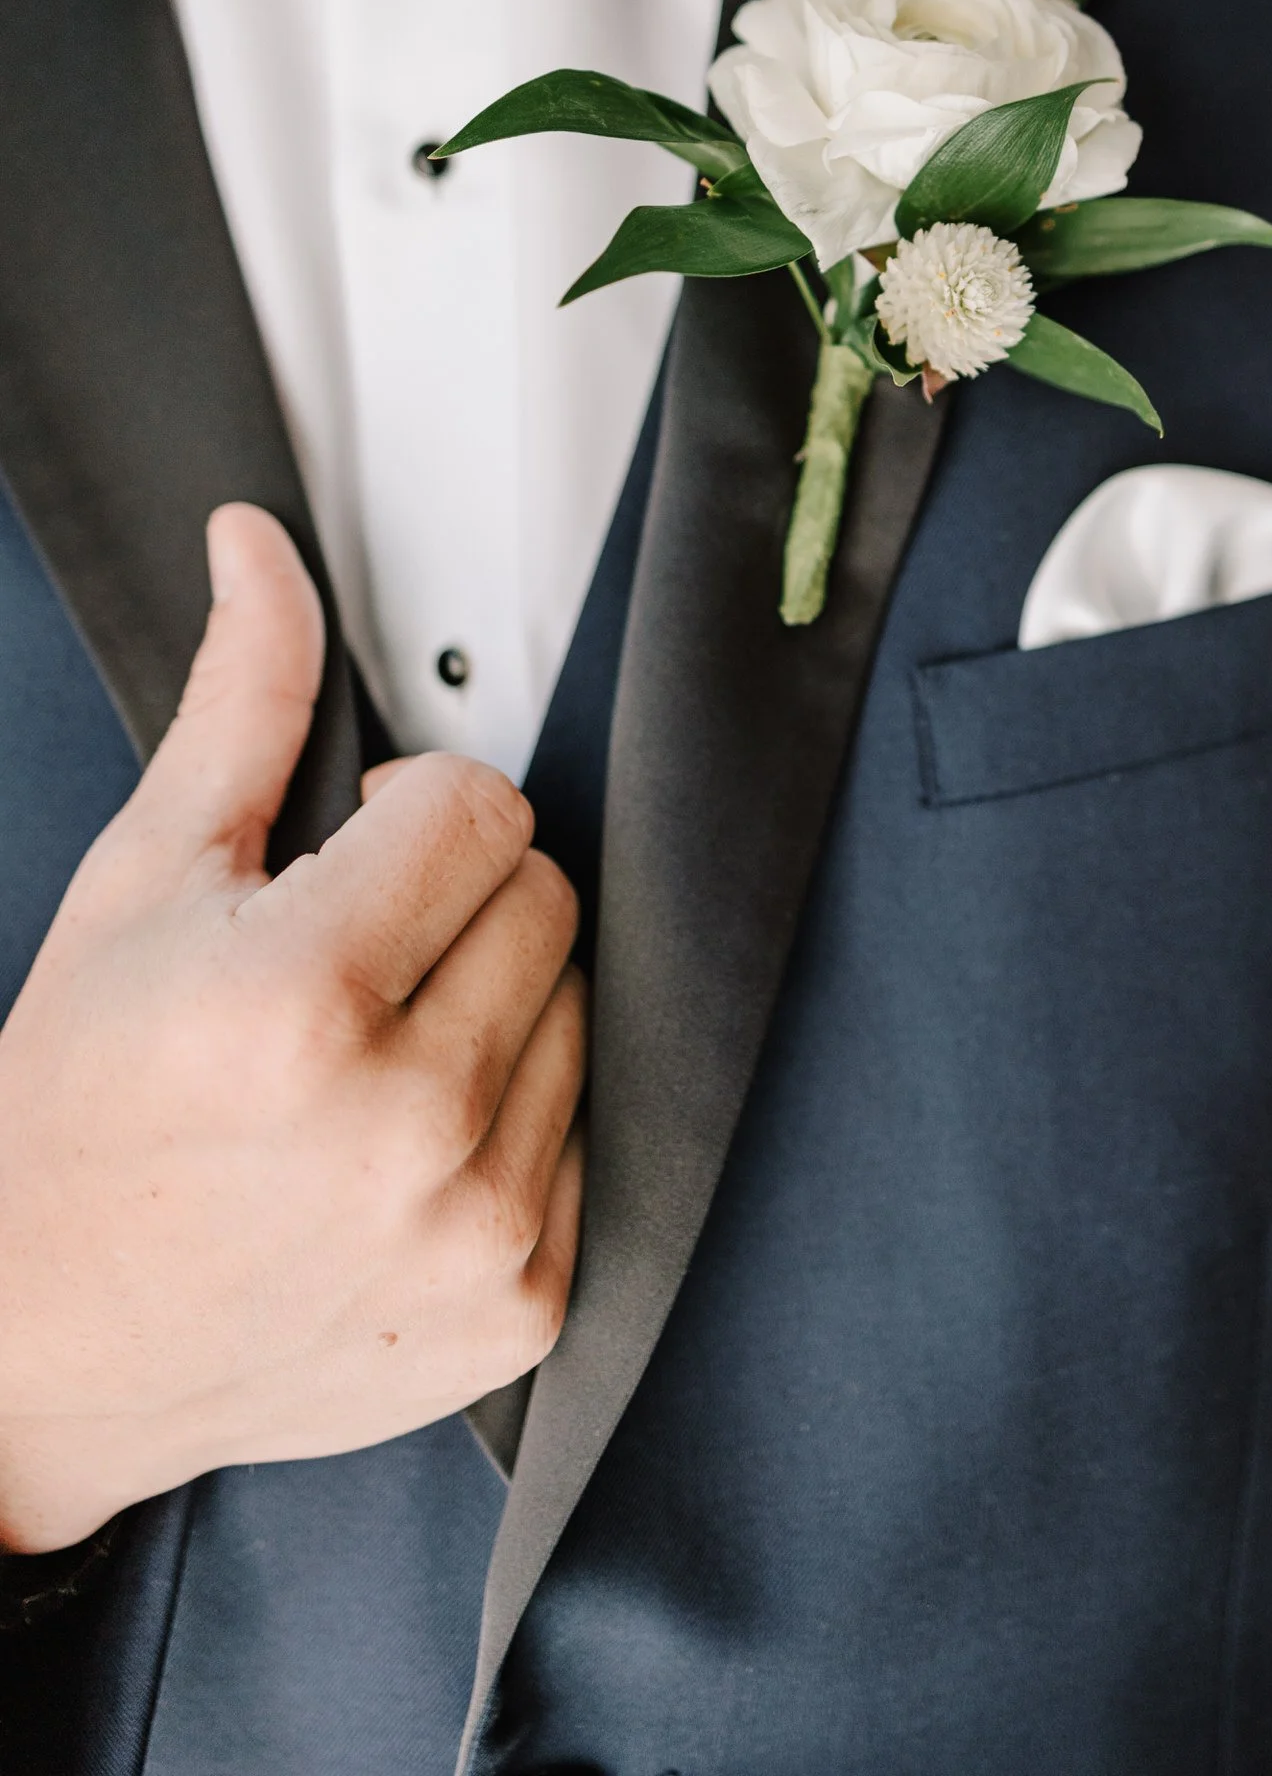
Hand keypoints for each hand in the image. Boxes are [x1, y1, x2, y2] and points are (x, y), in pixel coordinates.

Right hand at [0, 505, 582, 1552]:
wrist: (46, 1347)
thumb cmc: (80, 1116)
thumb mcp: (140, 884)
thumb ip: (243, 703)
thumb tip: (262, 547)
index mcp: (299, 1001)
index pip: (481, 805)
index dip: (408, 810)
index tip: (348, 855)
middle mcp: (403, 1126)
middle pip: (546, 895)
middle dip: (458, 896)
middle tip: (351, 957)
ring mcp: (474, 1229)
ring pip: (580, 1003)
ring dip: (496, 1001)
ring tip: (372, 1053)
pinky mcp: (521, 1305)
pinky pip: (593, 1130)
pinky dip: (518, 1116)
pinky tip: (407, 1140)